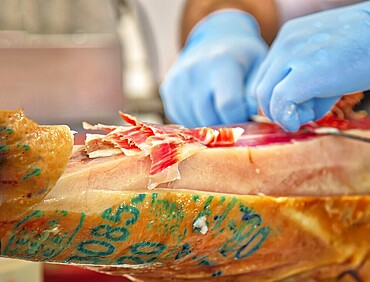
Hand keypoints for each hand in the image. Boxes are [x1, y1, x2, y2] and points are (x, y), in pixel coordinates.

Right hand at [160, 10, 267, 126]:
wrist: (214, 40)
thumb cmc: (242, 57)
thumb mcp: (259, 66)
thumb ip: (257, 92)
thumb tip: (256, 117)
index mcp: (221, 62)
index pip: (228, 106)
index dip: (240, 118)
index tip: (246, 116)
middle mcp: (194, 70)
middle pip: (209, 117)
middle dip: (224, 124)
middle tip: (234, 116)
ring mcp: (177, 80)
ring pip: (193, 121)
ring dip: (209, 125)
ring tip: (220, 111)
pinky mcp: (167, 89)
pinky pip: (181, 118)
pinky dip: (194, 120)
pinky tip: (205, 108)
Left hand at [249, 2, 369, 130]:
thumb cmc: (363, 50)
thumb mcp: (325, 62)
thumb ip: (302, 83)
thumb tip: (290, 115)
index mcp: (288, 38)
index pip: (265, 76)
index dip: (275, 98)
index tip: (296, 105)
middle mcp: (285, 43)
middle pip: (261, 88)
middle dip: (276, 109)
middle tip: (300, 114)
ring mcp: (292, 56)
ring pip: (266, 96)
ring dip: (282, 115)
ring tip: (307, 115)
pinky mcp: (304, 74)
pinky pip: (280, 103)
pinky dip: (286, 118)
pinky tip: (300, 122)